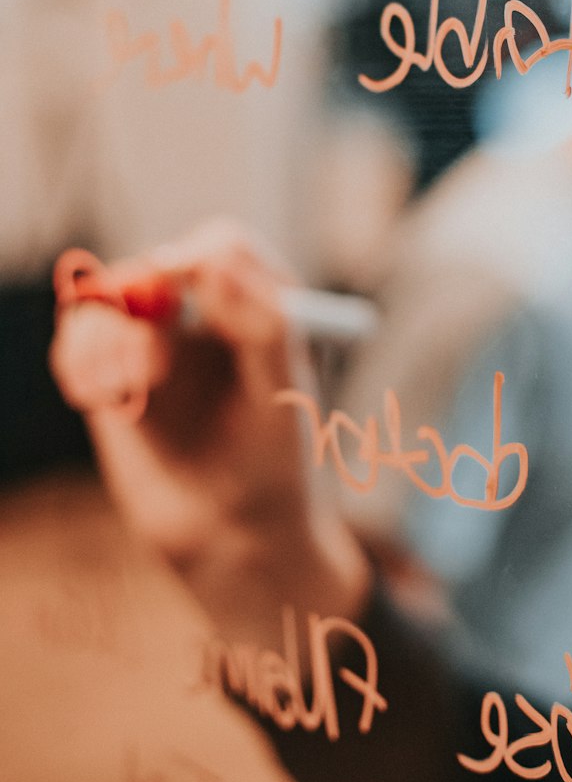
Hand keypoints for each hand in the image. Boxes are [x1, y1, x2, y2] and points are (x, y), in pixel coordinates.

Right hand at [50, 220, 370, 641]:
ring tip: (133, 388)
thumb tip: (217, 262)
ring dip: (112, 336)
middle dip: (143, 292)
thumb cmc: (276, 462)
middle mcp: (203, 313)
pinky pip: (78, 344)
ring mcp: (153, 343)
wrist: (233, 536)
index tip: (186, 286)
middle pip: (155, 263)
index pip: (223, 246)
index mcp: (258, 302)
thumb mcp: (283, 394)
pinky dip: (83, 362)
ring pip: (109, 300)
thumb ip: (261, 325)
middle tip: (147, 335)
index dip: (200, 256)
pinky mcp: (110, 380)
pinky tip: (106, 399)